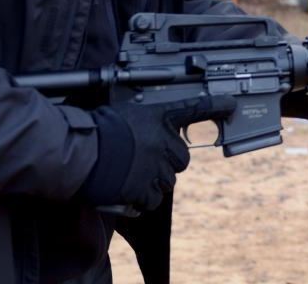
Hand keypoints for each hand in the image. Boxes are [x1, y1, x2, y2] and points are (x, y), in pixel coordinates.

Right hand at [79, 94, 235, 210]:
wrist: (77, 154)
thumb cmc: (95, 132)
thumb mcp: (123, 115)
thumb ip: (144, 124)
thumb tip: (152, 135)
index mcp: (157, 118)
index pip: (193, 109)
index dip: (215, 106)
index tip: (230, 105)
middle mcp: (162, 141)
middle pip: (182, 159)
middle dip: (168, 163)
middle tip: (145, 161)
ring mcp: (155, 167)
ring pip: (168, 182)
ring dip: (153, 182)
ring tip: (129, 175)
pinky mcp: (144, 189)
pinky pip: (152, 200)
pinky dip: (141, 199)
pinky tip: (125, 190)